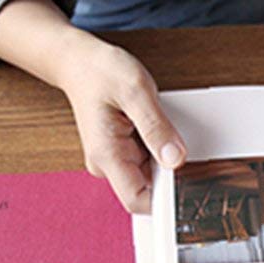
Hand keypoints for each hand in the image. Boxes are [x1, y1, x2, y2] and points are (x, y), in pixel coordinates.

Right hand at [0, 0, 185, 212]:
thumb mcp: (135, 91)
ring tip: (157, 125)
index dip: (165, 198)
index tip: (186, 183)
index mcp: (107, 154)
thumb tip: (176, 159)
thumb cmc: (100, 71)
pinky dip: (158, 148)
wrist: (78, 61)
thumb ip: (156, 127)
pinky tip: (153, 127)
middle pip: (149, 188)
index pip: (138, 201)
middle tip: (172, 139)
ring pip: (151, 174)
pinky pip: (148, 161)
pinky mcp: (120, 154)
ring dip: (163, 156)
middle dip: (168, 171)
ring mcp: (113, 160)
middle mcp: (107, 164)